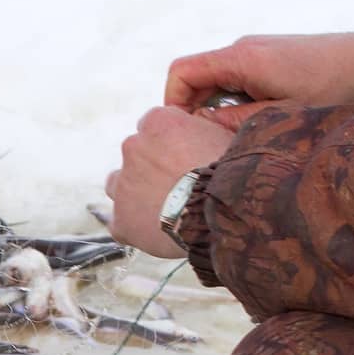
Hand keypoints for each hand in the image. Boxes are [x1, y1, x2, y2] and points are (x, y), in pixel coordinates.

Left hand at [105, 107, 236, 256]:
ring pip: (121, 186)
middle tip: (178, 184)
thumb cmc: (232, 172)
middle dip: (152, 167)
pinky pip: (122, 223)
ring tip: (165, 208)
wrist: (225, 213)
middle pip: (136, 155)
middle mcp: (133, 147)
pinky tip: (158, 232)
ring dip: (137, 194)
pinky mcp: (121, 220)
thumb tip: (202, 123)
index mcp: (158, 122)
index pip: (153, 125)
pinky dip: (135, 227)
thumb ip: (203, 126)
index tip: (183, 156)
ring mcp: (123, 185)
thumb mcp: (226, 133)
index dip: (169, 143)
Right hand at [165, 25, 353, 123]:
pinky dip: (233, 101)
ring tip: (236, 134)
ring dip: (216, 108)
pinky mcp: (266, 56)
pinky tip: (255, 120)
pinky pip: (233, 79)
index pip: (181, 73)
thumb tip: (197, 132)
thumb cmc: (334, 87)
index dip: (173, 103)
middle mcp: (242, 48)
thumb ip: (233, 123)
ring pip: (214, 81)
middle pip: (194, 77)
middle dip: (194, 110)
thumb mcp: (281, 114)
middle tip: (208, 141)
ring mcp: (254, 50)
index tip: (184, 132)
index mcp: (242, 58)